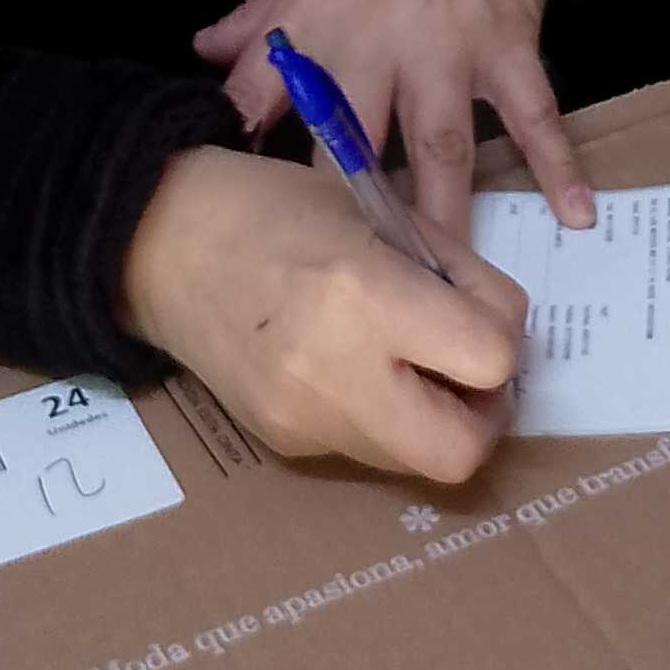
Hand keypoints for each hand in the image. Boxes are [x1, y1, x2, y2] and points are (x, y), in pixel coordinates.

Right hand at [119, 144, 525, 482]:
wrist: (163, 243)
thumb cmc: (277, 207)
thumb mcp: (381, 213)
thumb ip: (454, 275)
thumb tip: (506, 333)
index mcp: (366, 293)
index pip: (489, 359)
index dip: (503, 338)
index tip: (480, 313)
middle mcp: (335, 371)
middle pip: (460, 452)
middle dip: (483, 416)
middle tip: (469, 373)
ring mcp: (304, 420)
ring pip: (416, 463)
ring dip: (435, 421)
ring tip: (408, 364)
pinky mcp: (283, 443)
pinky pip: (365, 449)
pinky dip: (382, 417)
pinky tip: (351, 368)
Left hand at [194, 0, 593, 257]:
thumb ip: (262, 12)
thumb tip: (205, 54)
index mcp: (314, 17)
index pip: (259, 96)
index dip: (242, 157)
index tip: (235, 224)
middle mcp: (374, 39)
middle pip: (348, 143)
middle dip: (343, 216)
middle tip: (343, 290)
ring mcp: (445, 46)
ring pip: (438, 146)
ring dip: (441, 216)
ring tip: (443, 285)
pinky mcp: (507, 43)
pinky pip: (532, 113)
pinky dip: (556, 162)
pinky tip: (575, 215)